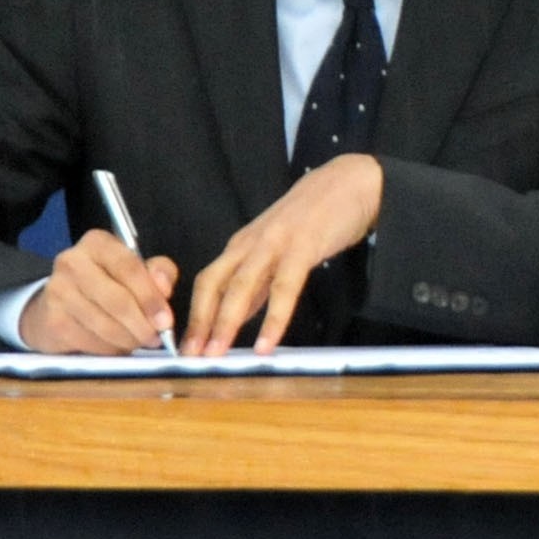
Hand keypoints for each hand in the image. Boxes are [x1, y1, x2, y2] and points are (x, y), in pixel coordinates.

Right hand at [17, 228, 178, 354]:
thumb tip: (164, 287)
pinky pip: (91, 342)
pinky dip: (109, 349)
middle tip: (156, 338)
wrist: (56, 304)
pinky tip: (116, 345)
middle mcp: (72, 262)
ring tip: (137, 341)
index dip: (151, 297)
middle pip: (117, 300)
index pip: (129, 268)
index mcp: (97, 243)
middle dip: (142, 325)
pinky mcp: (52, 321)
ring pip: (105, 325)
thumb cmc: (106, 283)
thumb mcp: (136, 269)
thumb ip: (158, 273)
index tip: (166, 320)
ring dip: (128, 340)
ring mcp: (57, 291)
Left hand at [182, 153, 383, 354]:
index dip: (195, 316)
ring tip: (218, 354)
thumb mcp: (278, 250)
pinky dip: (273, 318)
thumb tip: (238, 317)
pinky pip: (284, 288)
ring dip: (226, 322)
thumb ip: (260, 283)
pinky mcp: (302, 246)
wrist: (350, 181)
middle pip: (213, 283)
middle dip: (199, 322)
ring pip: (241, 285)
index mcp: (242, 245)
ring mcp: (275, 242)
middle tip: (191, 356)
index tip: (188, 348)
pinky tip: (266, 343)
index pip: (208, 282)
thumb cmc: (315, 217)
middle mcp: (250, 243)